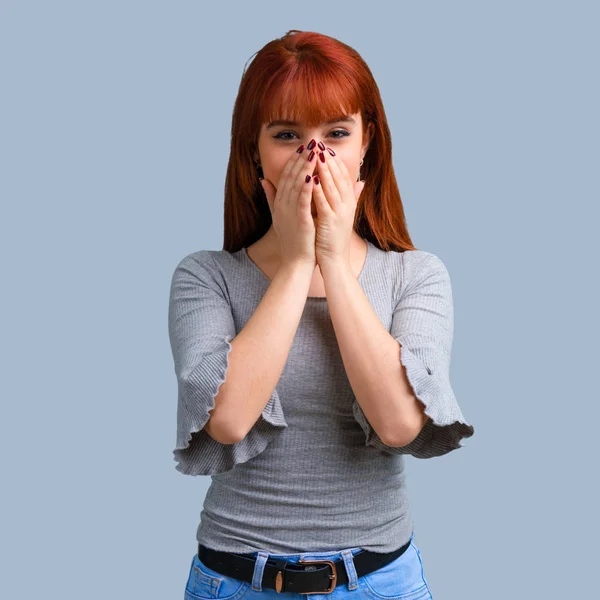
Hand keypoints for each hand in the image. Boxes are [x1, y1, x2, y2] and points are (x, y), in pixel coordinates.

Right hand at [260, 145, 316, 269]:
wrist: (295, 263)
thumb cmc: (291, 241)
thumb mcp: (278, 216)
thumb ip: (271, 197)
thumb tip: (262, 180)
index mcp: (279, 203)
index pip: (285, 177)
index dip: (293, 161)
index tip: (302, 148)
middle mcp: (282, 205)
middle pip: (291, 177)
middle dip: (301, 159)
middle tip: (310, 143)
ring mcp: (290, 213)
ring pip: (297, 185)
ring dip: (305, 168)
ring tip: (313, 152)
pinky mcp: (300, 221)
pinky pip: (303, 201)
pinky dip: (307, 188)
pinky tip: (312, 175)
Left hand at [311, 146, 365, 266]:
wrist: (335, 261)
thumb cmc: (335, 238)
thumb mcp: (345, 214)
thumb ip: (352, 197)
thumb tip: (361, 181)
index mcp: (348, 203)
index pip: (343, 177)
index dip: (335, 162)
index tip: (327, 149)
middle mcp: (346, 205)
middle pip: (338, 178)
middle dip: (329, 161)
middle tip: (319, 145)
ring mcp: (339, 213)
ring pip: (331, 187)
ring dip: (324, 170)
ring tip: (315, 155)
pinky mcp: (330, 222)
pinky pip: (323, 202)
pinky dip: (318, 190)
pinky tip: (311, 178)